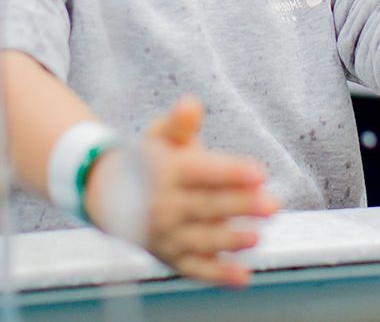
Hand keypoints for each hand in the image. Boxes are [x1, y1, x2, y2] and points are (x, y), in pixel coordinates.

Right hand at [86, 96, 278, 286]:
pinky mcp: (170, 257)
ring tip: (257, 237)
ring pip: (201, 240)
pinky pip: (194, 269)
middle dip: (240, 206)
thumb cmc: (148, 159)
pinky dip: (217, 276)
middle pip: (207, 206)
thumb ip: (180, 123)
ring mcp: (166, 235)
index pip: (203, 172)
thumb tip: (190, 104)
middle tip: (272, 204)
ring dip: (230, 241)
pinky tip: (243, 276)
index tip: (260, 172)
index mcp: (167, 171)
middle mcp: (164, 205)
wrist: (107, 195)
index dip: (231, 172)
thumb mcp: (161, 136)